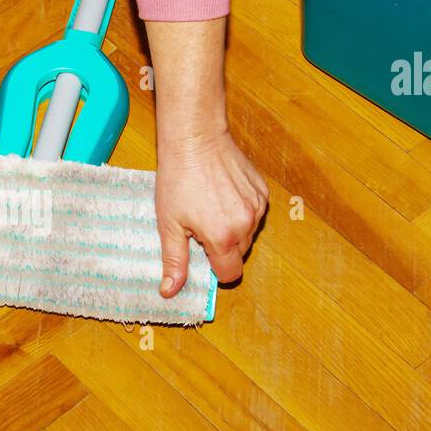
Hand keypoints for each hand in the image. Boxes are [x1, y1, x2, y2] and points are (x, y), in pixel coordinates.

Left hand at [155, 128, 267, 292]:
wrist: (195, 139)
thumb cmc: (178, 179)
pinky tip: (222, 195)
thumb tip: (171, 291)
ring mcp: (257, 206)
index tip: (202, 253)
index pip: (231, 274)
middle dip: (222, 247)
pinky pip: (254, 213)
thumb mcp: (169, 224)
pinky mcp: (262, 190)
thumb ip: (175, 260)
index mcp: (223, 238)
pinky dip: (241, 211)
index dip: (215, 269)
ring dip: (232, 229)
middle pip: (240, 254)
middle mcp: (246, 224)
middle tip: (200, 226)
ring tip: (210, 207)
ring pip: (248, 234)